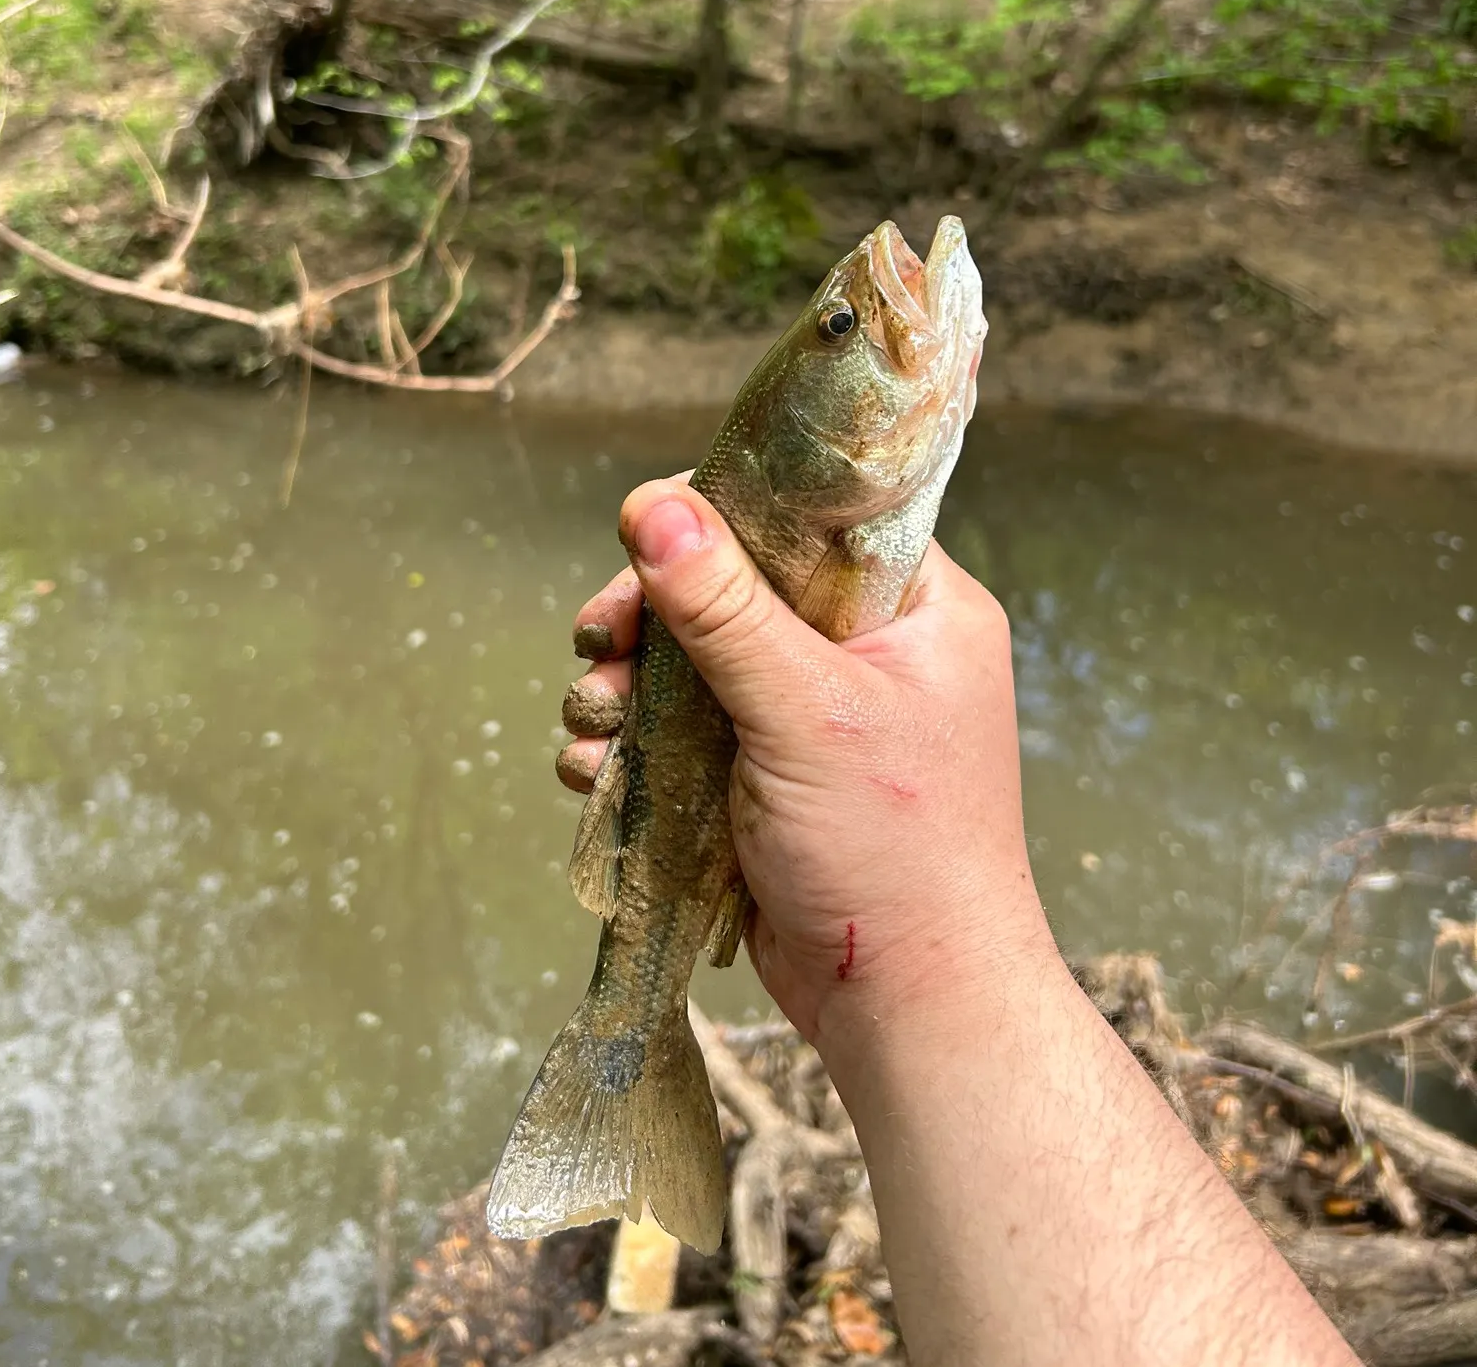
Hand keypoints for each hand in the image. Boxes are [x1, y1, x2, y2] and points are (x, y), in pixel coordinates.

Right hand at [559, 478, 1061, 1045]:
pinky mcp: (764, 775)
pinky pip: (683, 731)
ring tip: (593, 720)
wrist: (907, 1005)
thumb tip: (650, 503)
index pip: (809, 516)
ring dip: (625, 686)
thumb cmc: (894, 852)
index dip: (719, 515)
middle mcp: (865, 649)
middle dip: (651, 617)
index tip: (642, 540)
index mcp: (915, 608)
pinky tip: (594, 771)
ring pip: (694, 662)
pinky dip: (633, 744)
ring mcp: (811, 716)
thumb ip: (725, 608)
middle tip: (599, 643)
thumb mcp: (806, 713)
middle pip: (732, 585)